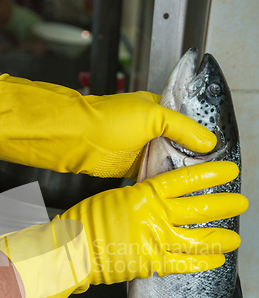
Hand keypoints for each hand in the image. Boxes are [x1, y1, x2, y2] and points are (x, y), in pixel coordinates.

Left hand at [0, 75, 216, 179]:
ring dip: (177, 170)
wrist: (78, 138)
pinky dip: (162, 179)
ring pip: (166, 160)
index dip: (202, 135)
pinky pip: (152, 173)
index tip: (219, 151)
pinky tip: (176, 188)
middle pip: (179, 144)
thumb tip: (209, 142)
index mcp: (158, 109)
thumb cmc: (109, 120)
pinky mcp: (131, 167)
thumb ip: (183, 128)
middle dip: (192, 156)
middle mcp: (151, 129)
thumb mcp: (153, 117)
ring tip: (198, 183)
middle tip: (212, 172)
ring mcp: (140, 148)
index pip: (188, 122)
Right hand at [0, 162, 247, 297]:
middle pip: (197, 208)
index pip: (184, 180)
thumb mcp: (114, 197)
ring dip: (219, 237)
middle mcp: (154, 216)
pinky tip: (217, 260)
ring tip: (236, 237)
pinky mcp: (151, 263)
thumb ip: (139, 196)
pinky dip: (202, 262)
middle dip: (222, 205)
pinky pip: (183, 263)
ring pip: (196, 238)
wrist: (71, 248)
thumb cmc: (86, 220)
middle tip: (240, 202)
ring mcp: (155, 241)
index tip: (228, 172)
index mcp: (144, 195)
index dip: (209, 175)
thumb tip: (156, 194)